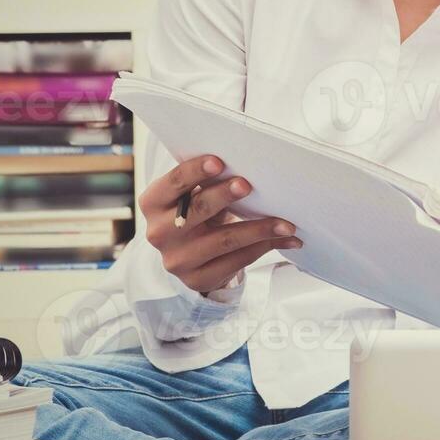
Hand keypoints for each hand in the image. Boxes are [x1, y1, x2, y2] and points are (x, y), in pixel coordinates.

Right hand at [140, 154, 301, 297]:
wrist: (190, 255)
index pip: (173, 183)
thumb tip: (248, 164)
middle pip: (197, 210)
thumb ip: (206, 181)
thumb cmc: (197, 213)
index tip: (219, 161)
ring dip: (260, 229)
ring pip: (225, 240)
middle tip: (248, 185)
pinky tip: (285, 239)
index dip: (194, 171)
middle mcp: (159, 232)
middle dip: (224, 195)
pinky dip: (265, 247)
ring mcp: (177, 260)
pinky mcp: (197, 279)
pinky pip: (237, 261)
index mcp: (153, 203)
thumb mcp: (192, 196)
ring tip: (286, 224)